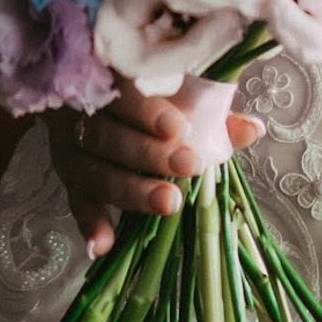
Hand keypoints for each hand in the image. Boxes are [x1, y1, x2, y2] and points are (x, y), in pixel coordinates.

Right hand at [47, 78, 264, 257]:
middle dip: (147, 154)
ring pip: (93, 170)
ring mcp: (70, 145)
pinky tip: (104, 246)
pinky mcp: (69, 176)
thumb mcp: (177, 89)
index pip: (123, 91)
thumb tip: (253, 129)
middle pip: (107, 134)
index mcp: (108, 75)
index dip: (148, 111)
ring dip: (130, 190)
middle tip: (187, 166)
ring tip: (168, 203)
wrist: (93, 89)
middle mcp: (82, 110)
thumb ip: (210, 110)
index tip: (180, 129)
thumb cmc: (148, 89)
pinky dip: (89, 224)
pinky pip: (76, 201)